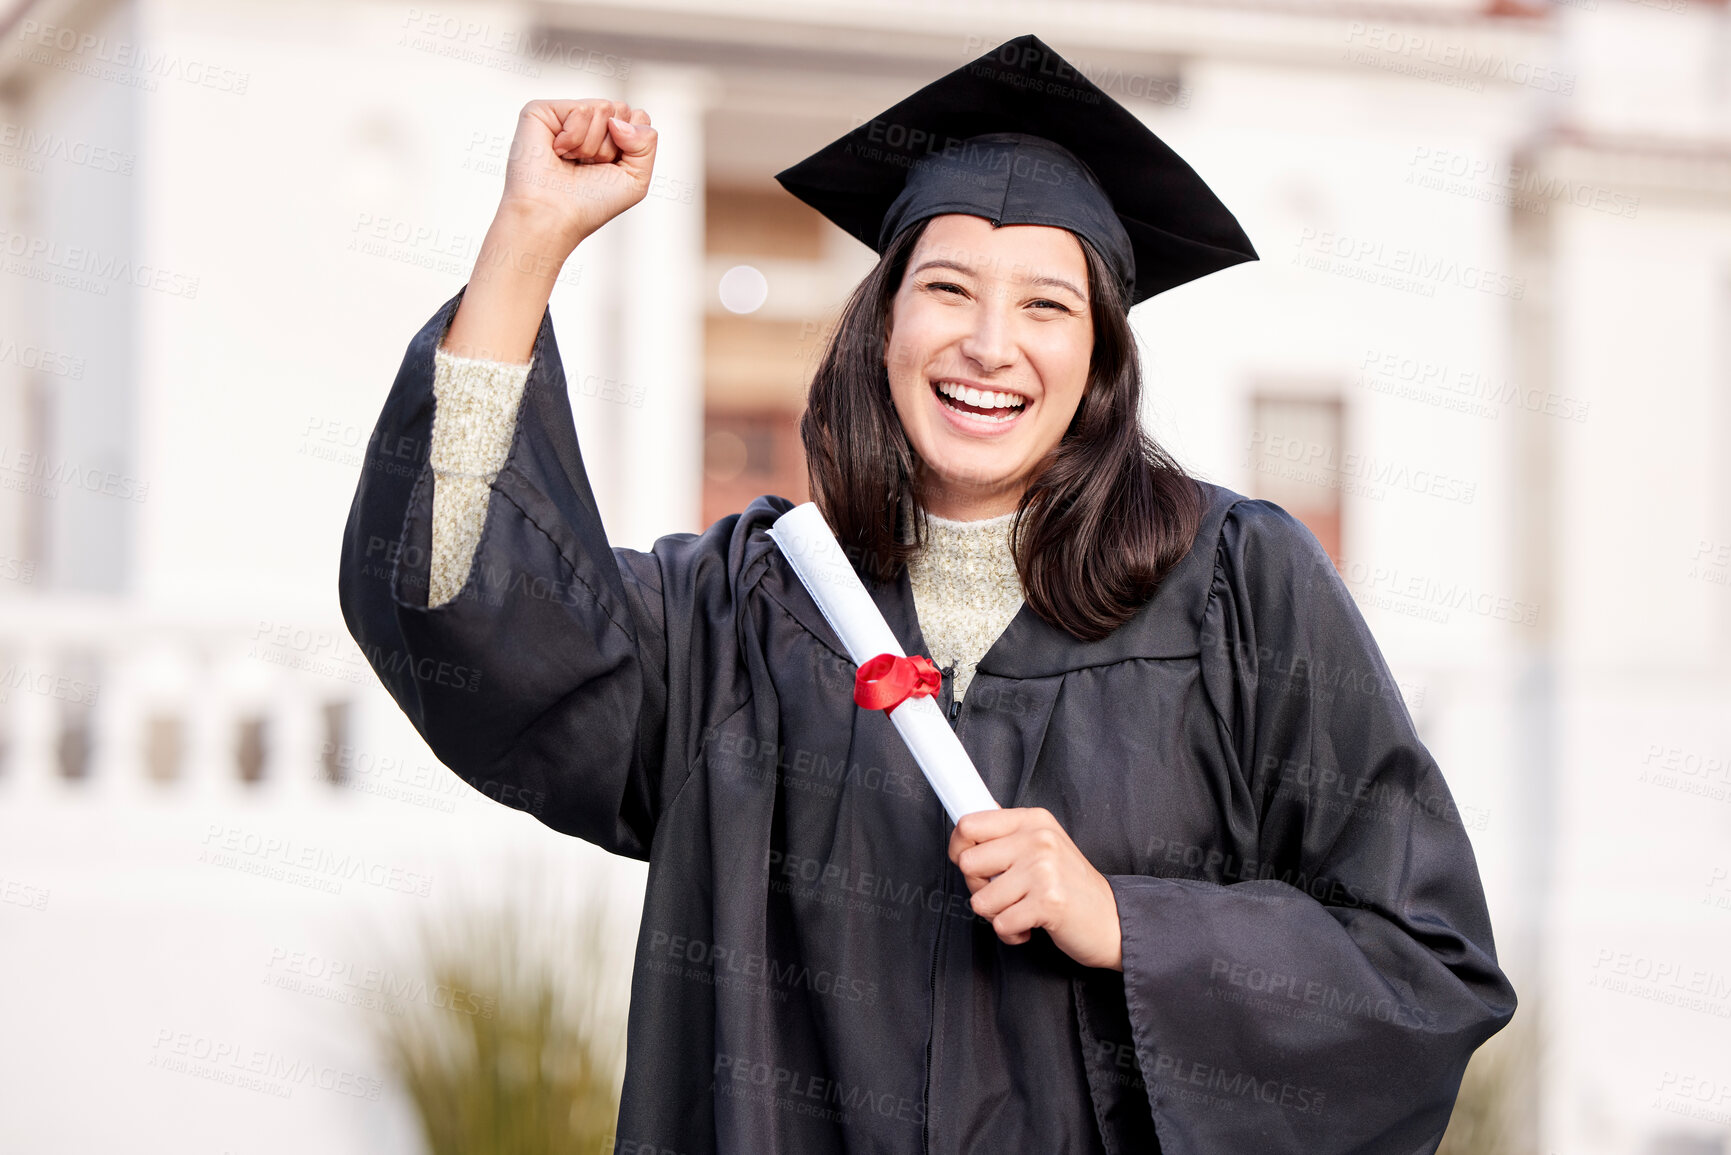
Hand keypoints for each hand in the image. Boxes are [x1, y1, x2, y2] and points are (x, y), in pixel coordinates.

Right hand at [497, 98, 657, 255]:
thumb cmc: (589, 204)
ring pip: (604, 108)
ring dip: (592, 145)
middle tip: (589, 165)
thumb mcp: (637, 178)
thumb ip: (646, 141)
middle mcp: (588, 123)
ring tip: (572, 161)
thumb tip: (618, 120)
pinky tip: (558, 152)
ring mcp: (565, 114)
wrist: (554, 217)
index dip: (632, 145)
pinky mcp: (542, 110)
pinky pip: (581, 109)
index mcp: (609, 137)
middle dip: (612, 145)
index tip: (610, 168)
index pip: (639, 118)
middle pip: (623, 110)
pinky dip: (574, 137)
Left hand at [948, 807, 1122, 970]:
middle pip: (968, 863)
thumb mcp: (1044, 846)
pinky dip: (1012, 933)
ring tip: (1022, 909)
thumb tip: (966, 828)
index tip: (970, 864)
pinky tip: (1031, 926)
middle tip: (1005, 893)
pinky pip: (1001, 924)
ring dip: (998, 914)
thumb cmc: (1072, 886)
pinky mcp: (1048, 902)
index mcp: (1033, 820)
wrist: (1113, 919)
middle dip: (979, 887)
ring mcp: (1044, 869)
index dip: (959, 848)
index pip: (969, 824)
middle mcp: (1038, 839)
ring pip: (981, 900)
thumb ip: (1008, 836)